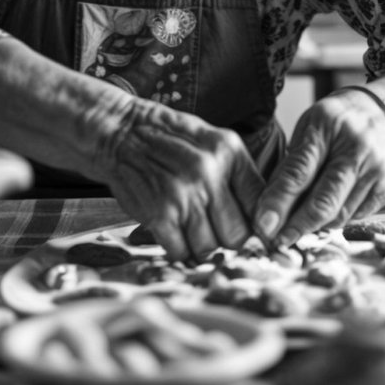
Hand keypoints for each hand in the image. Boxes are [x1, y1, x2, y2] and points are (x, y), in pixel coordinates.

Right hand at [94, 100, 265, 262]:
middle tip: (215, 231)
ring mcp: (183, 195)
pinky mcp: (159, 214)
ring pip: (209, 248)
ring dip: (201, 246)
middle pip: (237, 235)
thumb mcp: (213, 142)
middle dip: (228, 239)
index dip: (257, 224)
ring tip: (191, 228)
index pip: (260, 204)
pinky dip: (179, 249)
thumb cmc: (169, 140)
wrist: (120, 133)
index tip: (249, 230)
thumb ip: (238, 175)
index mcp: (228, 152)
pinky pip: (181, 251)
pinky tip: (174, 233)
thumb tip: (264, 217)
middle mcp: (209, 173)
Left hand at [253, 88, 384, 247]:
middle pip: (324, 202)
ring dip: (315, 227)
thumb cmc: (336, 122)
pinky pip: (357, 216)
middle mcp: (356, 148)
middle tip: (277, 241)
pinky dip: (338, 220)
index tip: (263, 227)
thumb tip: (269, 210)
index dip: (278, 203)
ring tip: (299, 226)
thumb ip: (290, 166)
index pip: (299, 173)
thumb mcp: (307, 129)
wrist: (383, 112)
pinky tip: (328, 213)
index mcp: (327, 126)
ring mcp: (376, 168)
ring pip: (340, 215)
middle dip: (296, 227)